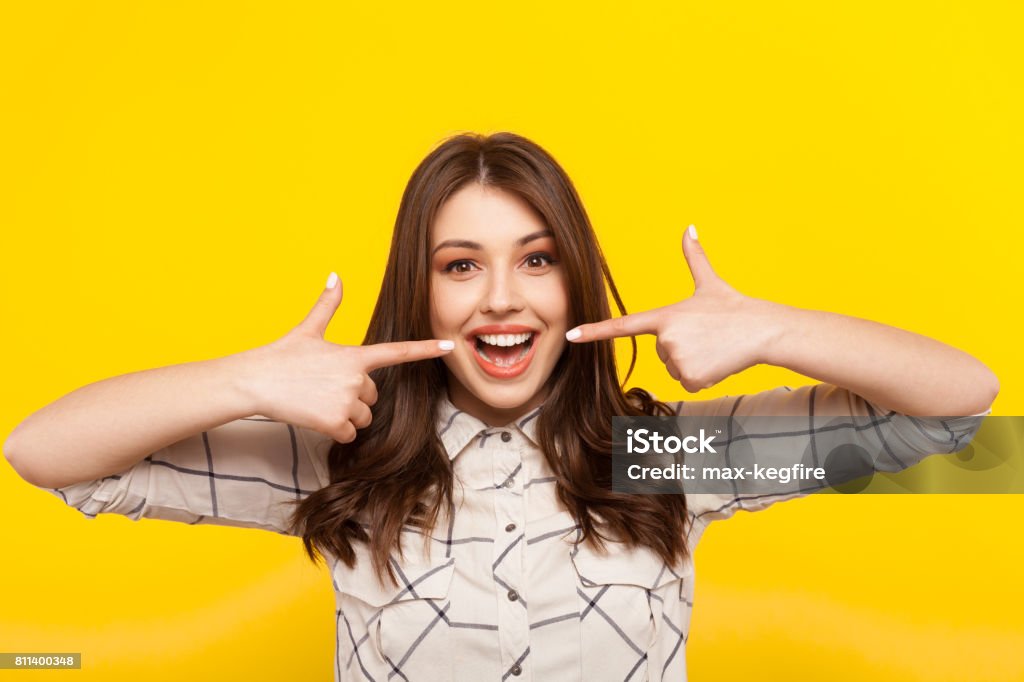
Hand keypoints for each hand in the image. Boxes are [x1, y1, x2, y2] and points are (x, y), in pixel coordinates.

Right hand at [239, 273, 452, 441]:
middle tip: (324, 387)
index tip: (449, 346)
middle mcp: (356, 378)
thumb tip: (335, 275)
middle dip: (354, 396)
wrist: (255, 381)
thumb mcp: (307, 329)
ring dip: (346, 416)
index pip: (398, 351)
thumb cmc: (281, 356)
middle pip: (372, 396)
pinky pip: (349, 434)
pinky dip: (335, 431)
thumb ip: (327, 305)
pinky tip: (315, 416)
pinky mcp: (334, 422)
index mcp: (354, 355)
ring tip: (319, 401)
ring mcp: (346, 401)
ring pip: (363, 418)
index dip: (425, 349)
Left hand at [566, 227, 782, 392]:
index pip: (623, 325)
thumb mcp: (709, 283)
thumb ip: (695, 257)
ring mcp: (677, 358)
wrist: (762, 330)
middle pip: (661, 353)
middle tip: (706, 337)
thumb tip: (690, 227)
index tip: (571, 335)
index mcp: (665, 316)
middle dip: (682, 349)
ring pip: (675, 369)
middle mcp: (666, 338)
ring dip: (693, 363)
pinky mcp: (690, 377)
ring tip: (713, 348)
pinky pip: (688, 382)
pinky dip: (703, 377)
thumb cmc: (734, 307)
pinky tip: (717, 362)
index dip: (594, 330)